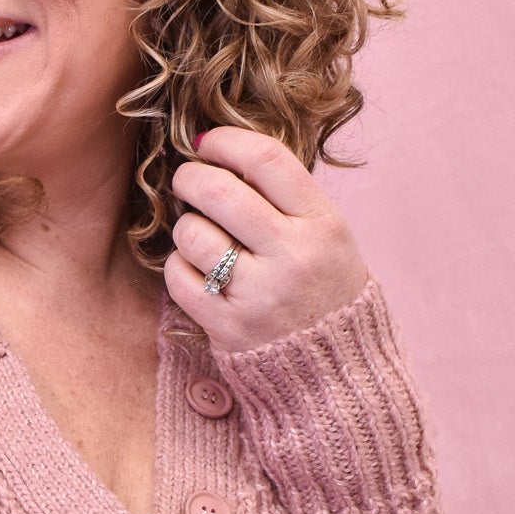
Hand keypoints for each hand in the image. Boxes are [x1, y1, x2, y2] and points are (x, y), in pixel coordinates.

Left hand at [165, 126, 368, 352]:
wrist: (336, 371)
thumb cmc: (323, 291)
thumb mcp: (328, 237)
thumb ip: (287, 198)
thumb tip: (225, 153)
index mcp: (322, 224)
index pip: (266, 160)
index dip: (226, 142)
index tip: (207, 142)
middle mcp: (292, 257)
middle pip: (219, 192)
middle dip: (191, 177)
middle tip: (186, 180)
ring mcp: (259, 294)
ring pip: (193, 235)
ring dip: (185, 227)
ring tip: (198, 233)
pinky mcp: (228, 328)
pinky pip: (179, 278)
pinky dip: (179, 267)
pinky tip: (195, 269)